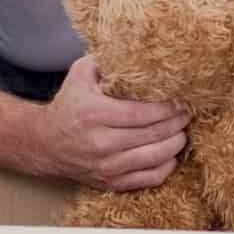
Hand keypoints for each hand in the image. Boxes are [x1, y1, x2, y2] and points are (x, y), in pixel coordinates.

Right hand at [36, 56, 190, 191]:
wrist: (45, 143)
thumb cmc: (69, 104)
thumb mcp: (81, 74)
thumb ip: (108, 61)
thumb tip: (140, 51)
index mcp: (93, 114)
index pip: (141, 113)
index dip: (167, 108)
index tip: (182, 101)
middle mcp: (99, 143)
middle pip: (153, 135)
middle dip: (177, 123)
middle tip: (188, 113)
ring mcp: (106, 166)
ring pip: (155, 158)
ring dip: (176, 144)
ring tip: (182, 131)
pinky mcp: (110, 182)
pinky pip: (149, 179)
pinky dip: (166, 166)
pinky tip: (171, 153)